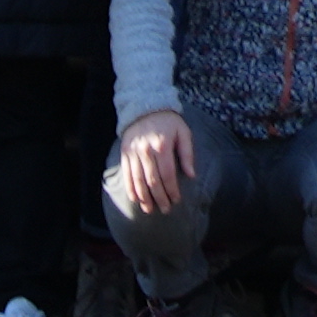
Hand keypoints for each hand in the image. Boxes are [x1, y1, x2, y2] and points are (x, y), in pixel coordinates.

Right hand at [107, 109, 198, 227]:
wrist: (145, 107)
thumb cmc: (168, 122)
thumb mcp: (183, 132)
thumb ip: (187, 154)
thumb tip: (192, 175)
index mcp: (162, 146)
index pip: (168, 175)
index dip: (172, 190)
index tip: (176, 200)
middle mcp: (146, 151)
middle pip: (153, 181)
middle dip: (159, 198)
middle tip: (165, 210)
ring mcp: (134, 152)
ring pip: (138, 180)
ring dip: (144, 198)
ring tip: (150, 210)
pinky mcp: (125, 153)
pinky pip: (127, 174)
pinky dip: (130, 188)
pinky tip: (136, 199)